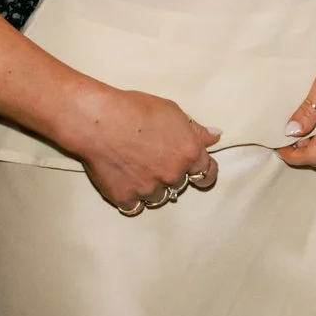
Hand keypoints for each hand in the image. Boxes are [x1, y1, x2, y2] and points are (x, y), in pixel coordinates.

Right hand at [67, 85, 219, 212]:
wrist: (100, 122)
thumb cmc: (136, 109)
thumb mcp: (172, 111)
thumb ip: (196, 129)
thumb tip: (215, 137)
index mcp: (189, 153)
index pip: (207, 173)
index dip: (204, 174)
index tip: (199, 174)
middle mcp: (173, 174)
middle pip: (180, 184)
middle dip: (171, 175)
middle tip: (154, 160)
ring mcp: (149, 189)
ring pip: (158, 197)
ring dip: (153, 188)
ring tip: (138, 171)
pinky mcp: (125, 198)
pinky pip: (134, 206)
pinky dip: (132, 198)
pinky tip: (126, 185)